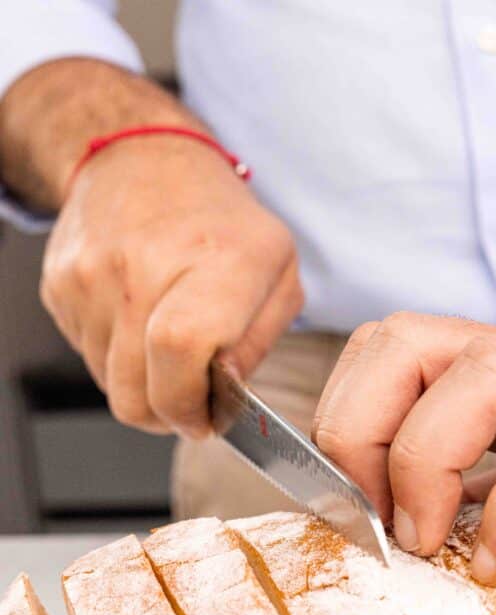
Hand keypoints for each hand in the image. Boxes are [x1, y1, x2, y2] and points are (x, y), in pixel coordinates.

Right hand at [41, 135, 302, 437]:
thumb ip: (259, 343)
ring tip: (169, 351)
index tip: (206, 417)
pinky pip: (87, 357)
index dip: (191, 404)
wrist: (143, 159)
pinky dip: (118, 358)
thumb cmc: (222, 224)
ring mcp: (91, 276)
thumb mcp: (278, 272)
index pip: (181, 352)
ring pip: (111, 385)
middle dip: (168, 415)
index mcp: (216, 260)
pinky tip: (140, 322)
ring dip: (144, 388)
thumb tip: (225, 397)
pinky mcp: (60, 286)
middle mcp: (144, 266)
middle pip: (138, 392)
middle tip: (192, 400)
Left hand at [312, 313, 495, 583]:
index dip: (341, 417)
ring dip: (421, 469)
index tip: (346, 500)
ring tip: (428, 542)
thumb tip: (391, 516)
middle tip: (374, 516)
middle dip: (357, 432)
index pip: (385, 347)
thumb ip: (474, 470)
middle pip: (402, 340)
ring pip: (475, 379)